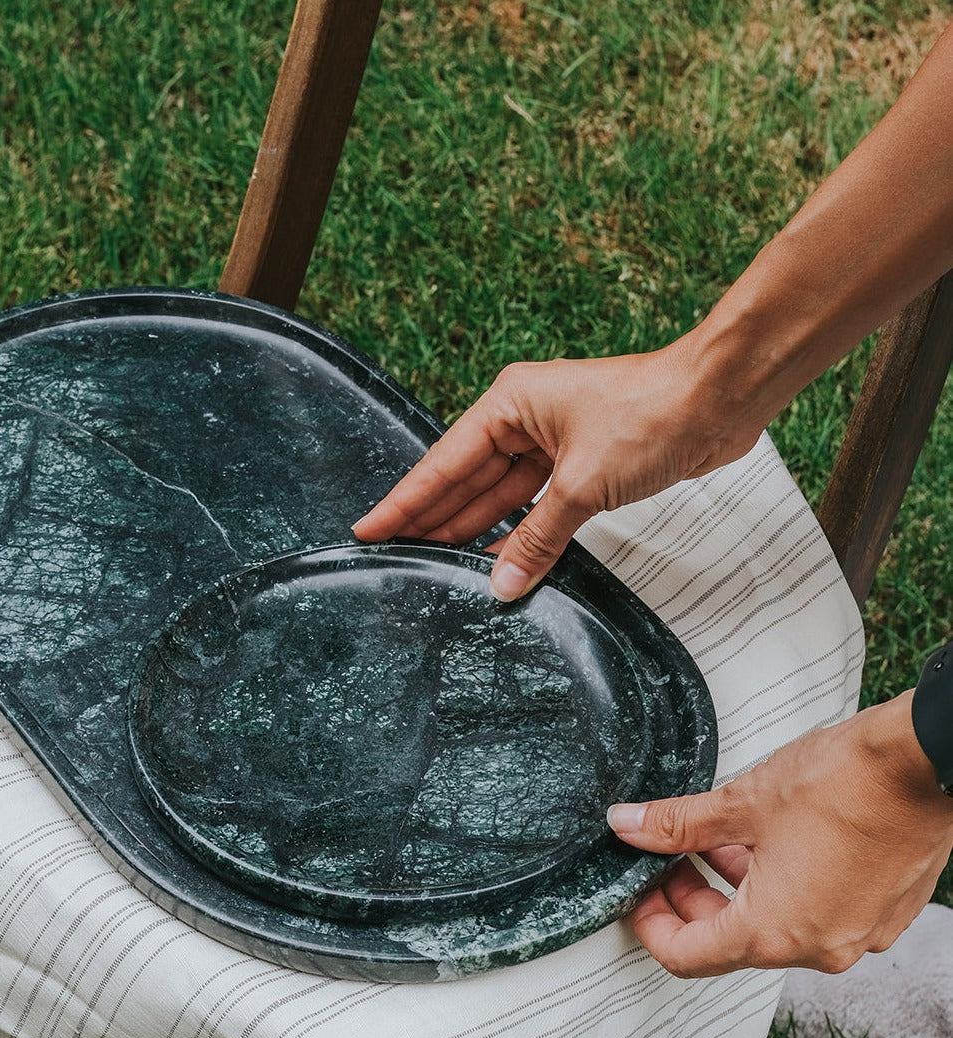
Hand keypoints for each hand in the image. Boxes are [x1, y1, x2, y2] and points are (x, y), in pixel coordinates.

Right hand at [352, 341, 764, 599]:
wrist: (718, 402)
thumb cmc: (650, 414)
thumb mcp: (581, 485)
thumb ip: (536, 539)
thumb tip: (502, 585)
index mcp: (510, 405)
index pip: (443, 462)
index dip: (405, 501)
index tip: (369, 527)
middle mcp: (525, 420)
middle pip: (466, 480)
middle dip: (434, 519)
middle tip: (395, 556)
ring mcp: (554, 443)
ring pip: (501, 495)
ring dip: (476, 531)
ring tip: (435, 564)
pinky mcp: (583, 465)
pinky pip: (537, 505)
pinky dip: (521, 533)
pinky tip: (499, 561)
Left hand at [608, 693, 952, 976]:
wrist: (926, 763)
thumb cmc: (847, 783)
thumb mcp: (741, 802)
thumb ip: (676, 824)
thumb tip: (629, 826)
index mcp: (777, 933)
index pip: (688, 956)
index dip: (649, 924)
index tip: (635, 894)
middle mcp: (821, 947)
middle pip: (729, 942)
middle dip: (689, 898)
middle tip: (667, 856)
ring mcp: (857, 933)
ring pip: (772, 924)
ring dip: (734, 885)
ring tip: (713, 837)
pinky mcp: (880, 911)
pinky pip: (813, 911)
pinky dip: (778, 884)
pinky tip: (765, 838)